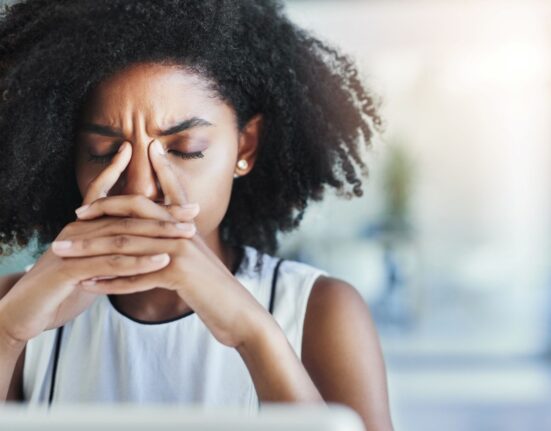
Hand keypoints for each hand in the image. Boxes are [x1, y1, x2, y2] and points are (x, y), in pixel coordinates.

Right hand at [0, 142, 196, 343]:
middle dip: (164, 213)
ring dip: (157, 233)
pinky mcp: (69, 268)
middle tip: (194, 213)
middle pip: (128, 216)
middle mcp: (80, 228)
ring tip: (186, 233)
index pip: (123, 204)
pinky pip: (110, 263)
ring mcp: (74, 246)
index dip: (154, 200)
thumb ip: (115, 253)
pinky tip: (162, 260)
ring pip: (122, 235)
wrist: (26, 311)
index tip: (188, 202)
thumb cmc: (62, 287)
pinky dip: (138, 261)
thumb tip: (142, 248)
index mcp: (87, 225)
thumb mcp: (93, 265)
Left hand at [53, 139, 271, 347]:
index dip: (154, 172)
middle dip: (101, 211)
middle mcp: (183, 232)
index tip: (133, 155)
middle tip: (73, 214)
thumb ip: (181, 244)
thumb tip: (161, 238)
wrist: (240, 315)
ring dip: (92, 249)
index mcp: (188, 227)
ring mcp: (181, 251)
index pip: (168, 191)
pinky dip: (110, 281)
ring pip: (127, 244)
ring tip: (65, 251)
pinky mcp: (179, 273)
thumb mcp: (199, 260)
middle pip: (135, 213)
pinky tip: (88, 285)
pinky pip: (136, 276)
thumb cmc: (216, 291)